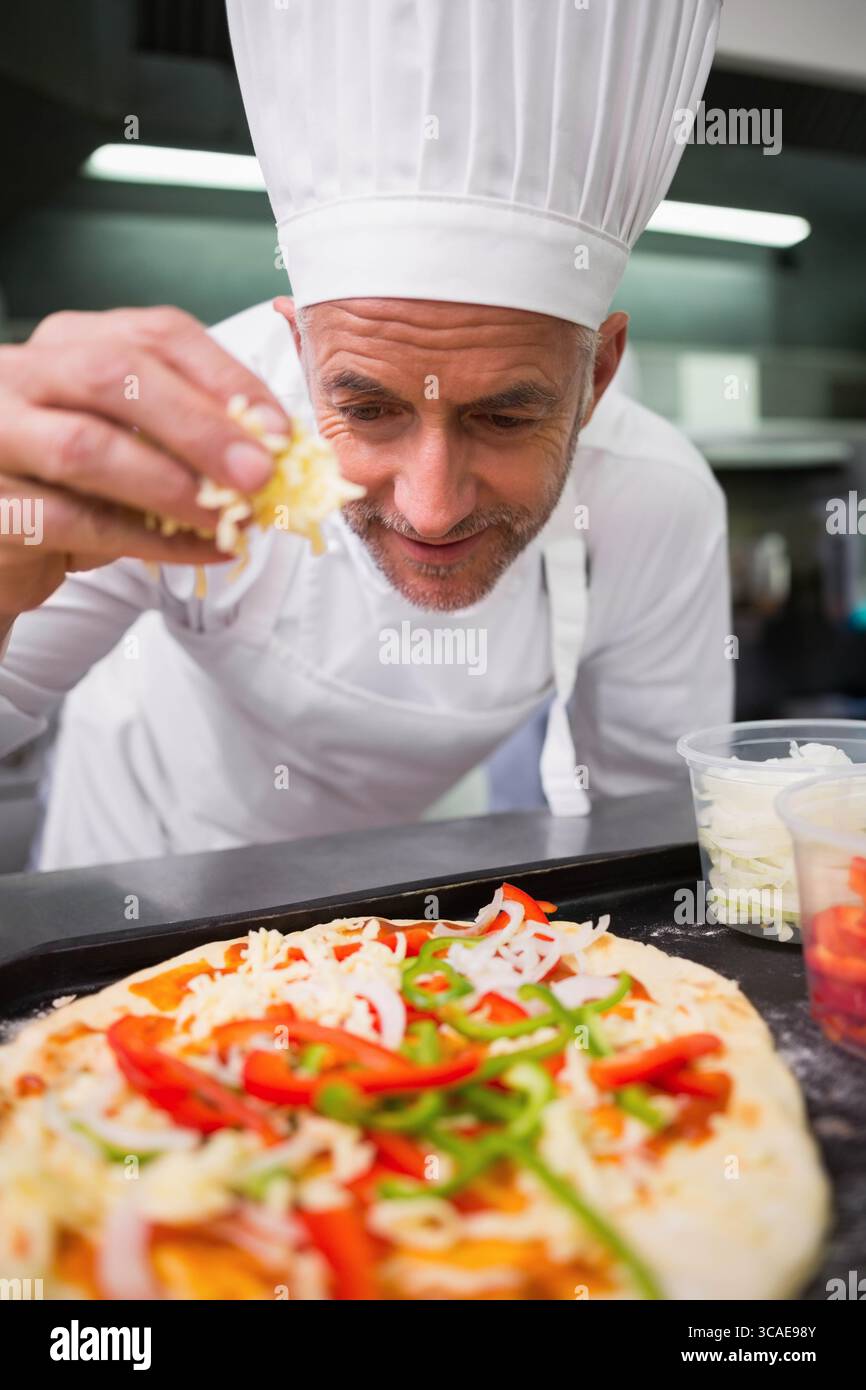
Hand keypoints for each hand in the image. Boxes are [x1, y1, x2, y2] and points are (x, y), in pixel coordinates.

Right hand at [0, 306, 289, 620]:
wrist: (4, 548)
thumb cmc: (76, 489)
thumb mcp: (134, 445)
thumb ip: (189, 434)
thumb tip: (273, 449)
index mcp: (70, 343)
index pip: (155, 334)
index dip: (225, 379)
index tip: (277, 429)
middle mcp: (22, 373)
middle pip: (115, 376)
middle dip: (199, 427)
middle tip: (259, 474)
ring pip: (87, 447)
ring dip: (172, 486)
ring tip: (228, 518)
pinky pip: (76, 522)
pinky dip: (150, 541)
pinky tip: (200, 551)